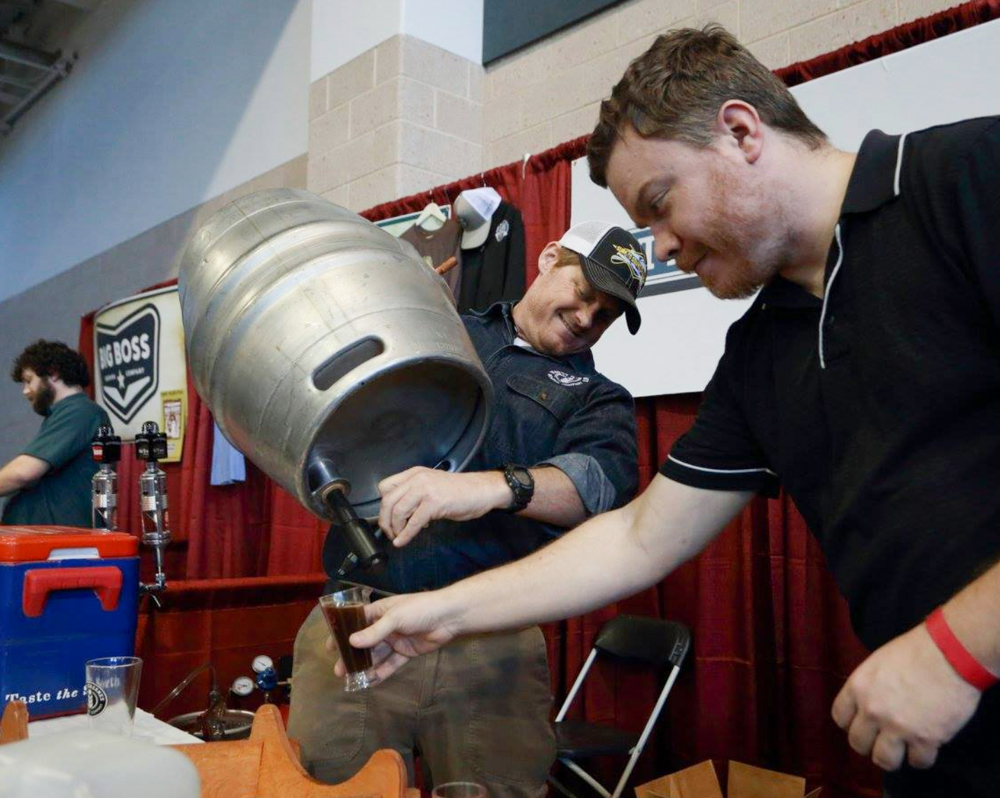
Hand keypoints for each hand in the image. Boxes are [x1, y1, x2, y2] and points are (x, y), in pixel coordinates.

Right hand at [330, 592, 460, 680]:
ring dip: (364, 665)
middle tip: (338, 670)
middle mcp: (386, 626)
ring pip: (376, 655)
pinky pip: (391, 664)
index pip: (357, 621)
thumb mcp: (394, 617)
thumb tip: (351, 642)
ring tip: (350, 677)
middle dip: (352, 655)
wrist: (449, 617)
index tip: (330, 646)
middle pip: (365, 642)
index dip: (343, 633)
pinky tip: (370, 681)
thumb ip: (374, 631)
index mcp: (380, 611)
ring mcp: (396, 640)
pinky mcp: (407, 652)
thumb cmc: (419, 609)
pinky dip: (381, 672)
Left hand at [377, 467, 507, 546]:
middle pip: (388, 500)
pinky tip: (403, 541)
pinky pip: (414, 522)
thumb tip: (400, 515)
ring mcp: (426, 489)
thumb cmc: (459, 491)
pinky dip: (406, 535)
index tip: (387, 518)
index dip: (383, 505)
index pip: (386, 487)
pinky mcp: (435, 503)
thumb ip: (415, 495)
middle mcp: (417, 479)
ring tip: (398, 537)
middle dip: (385, 520)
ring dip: (395, 529)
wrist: (482, 490)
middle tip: (389, 532)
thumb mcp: (432, 486)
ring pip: (398, 511)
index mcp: (415, 474)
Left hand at [831, 622, 981, 770]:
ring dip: (892, 756)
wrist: (948, 653)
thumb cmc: (915, 650)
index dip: (851, 723)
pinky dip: (922, 758)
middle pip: (858, 743)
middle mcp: (872, 710)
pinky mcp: (926, 739)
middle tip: (882, 739)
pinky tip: (925, 747)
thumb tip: (868, 702)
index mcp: (858, 687)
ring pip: (884, 760)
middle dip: (869, 744)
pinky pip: (918, 762)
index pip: (840, 717)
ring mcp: (898, 727)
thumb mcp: (878, 662)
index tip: (862, 724)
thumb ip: (868, 686)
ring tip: (901, 749)